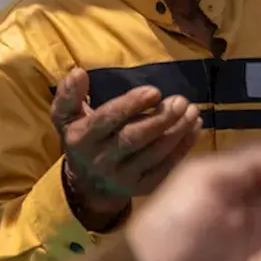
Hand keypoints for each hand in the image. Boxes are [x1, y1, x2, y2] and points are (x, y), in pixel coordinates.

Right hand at [51, 68, 201, 229]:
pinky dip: (183, 147)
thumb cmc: (82, 138)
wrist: (88, 184)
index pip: (107, 120)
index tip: (154, 91)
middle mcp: (101, 160)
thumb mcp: (65, 116)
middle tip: (181, 101)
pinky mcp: (143, 188)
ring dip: (177, 131)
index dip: (131, 105)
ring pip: (154, 153)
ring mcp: (124, 178)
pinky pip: (166, 167)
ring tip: (192, 111)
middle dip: (160, 119)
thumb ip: (69, 94)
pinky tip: (194, 128)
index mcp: (81, 139)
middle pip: (134, 138)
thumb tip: (78, 72)